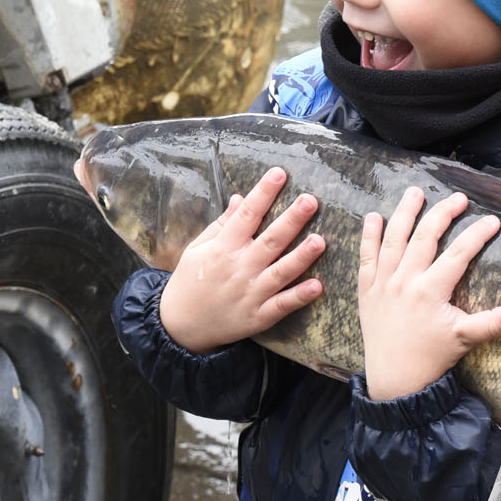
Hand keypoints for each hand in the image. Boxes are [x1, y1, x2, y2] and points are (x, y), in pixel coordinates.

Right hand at [158, 166, 324, 352]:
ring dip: (301, 256)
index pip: (246, 215)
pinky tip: (318, 285)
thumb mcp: (198, 249)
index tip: (279, 173)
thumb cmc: (190, 281)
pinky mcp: (258, 317)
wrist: (180, 326)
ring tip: (320, 240)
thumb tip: (239, 198)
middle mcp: (239, 269)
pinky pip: (281, 305)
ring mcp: (250, 294)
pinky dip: (299, 296)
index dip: (263, 193)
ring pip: (280, 272)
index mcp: (223, 248)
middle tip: (311, 200)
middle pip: (269, 241)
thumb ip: (221, 225)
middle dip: (291, 220)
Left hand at [356, 187, 500, 400]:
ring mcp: (383, 284)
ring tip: (415, 192)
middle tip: (458, 198)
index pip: (458, 254)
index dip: (477, 235)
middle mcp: (404, 281)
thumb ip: (494, 323)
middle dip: (442, 214)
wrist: (395, 379)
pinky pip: (366, 257)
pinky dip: (369, 235)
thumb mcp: (464, 340)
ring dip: (404, 213)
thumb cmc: (431, 358)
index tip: (493, 221)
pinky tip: (374, 216)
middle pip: (424, 238)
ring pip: (393, 239)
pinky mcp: (367, 290)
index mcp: (430, 291)